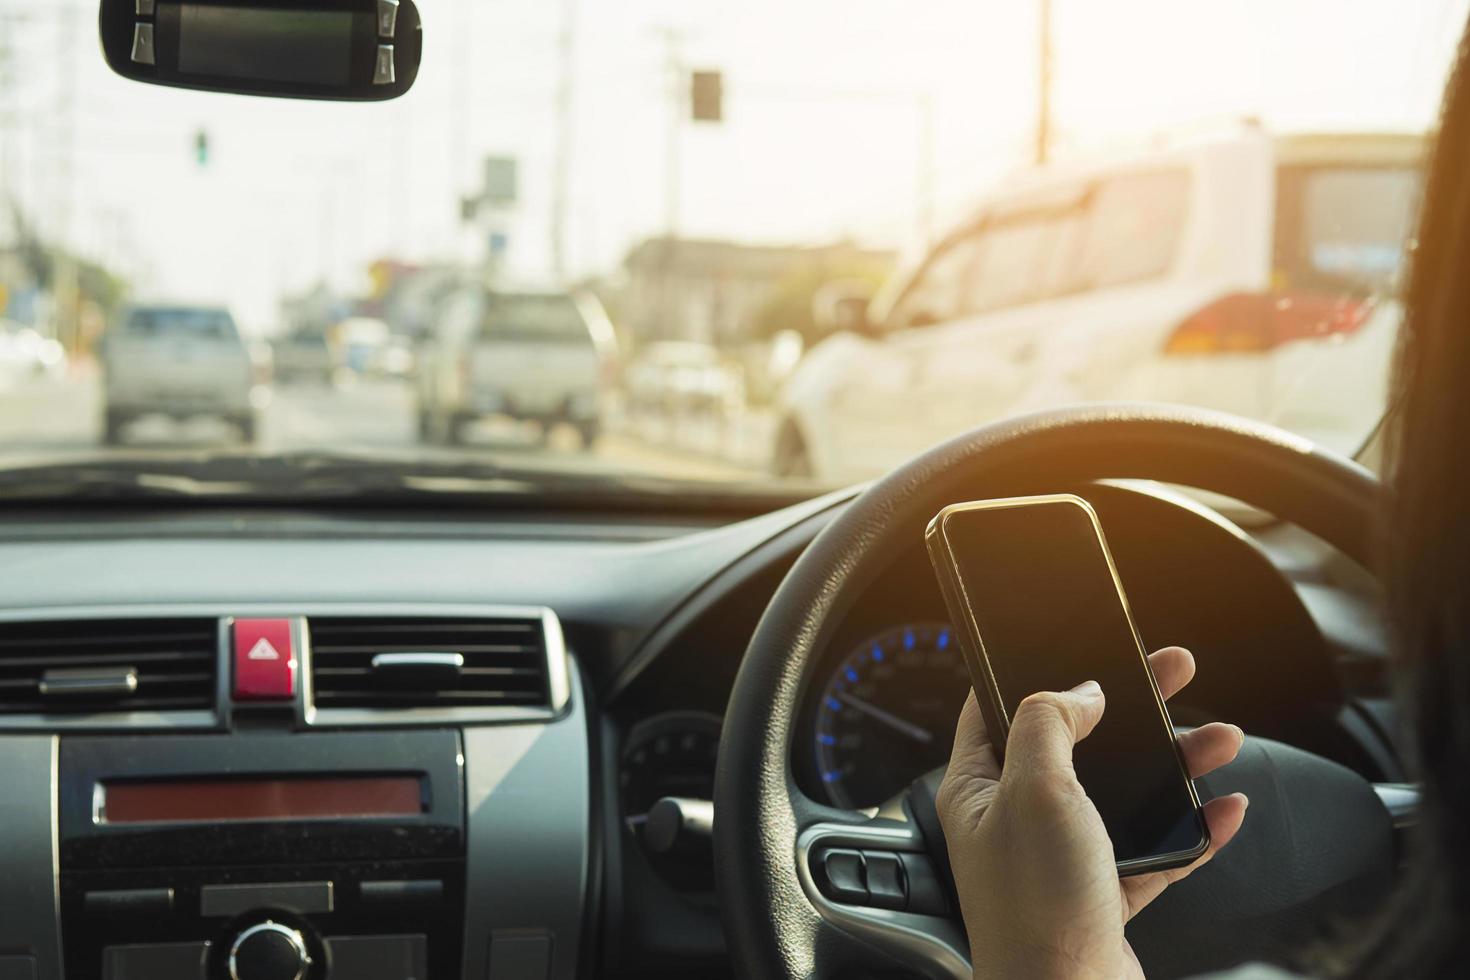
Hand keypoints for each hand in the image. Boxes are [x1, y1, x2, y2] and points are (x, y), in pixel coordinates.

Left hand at [936, 646, 1248, 979]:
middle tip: (1171, 670)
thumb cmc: (1035, 907)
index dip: (1037, 669)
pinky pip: (1155, 849)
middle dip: (1130, 705)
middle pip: (1078, 741)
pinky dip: (1192, 828)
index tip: (1079, 642)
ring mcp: (1063, 856)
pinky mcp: (1105, 893)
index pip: (997, 707)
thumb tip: (1077, 690)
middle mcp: (1018, 817)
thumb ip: (1048, 724)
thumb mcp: (1034, 790)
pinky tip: (1223, 810)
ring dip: (1173, 762)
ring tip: (1220, 736)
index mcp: (980, 786)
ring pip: (1124, 792)